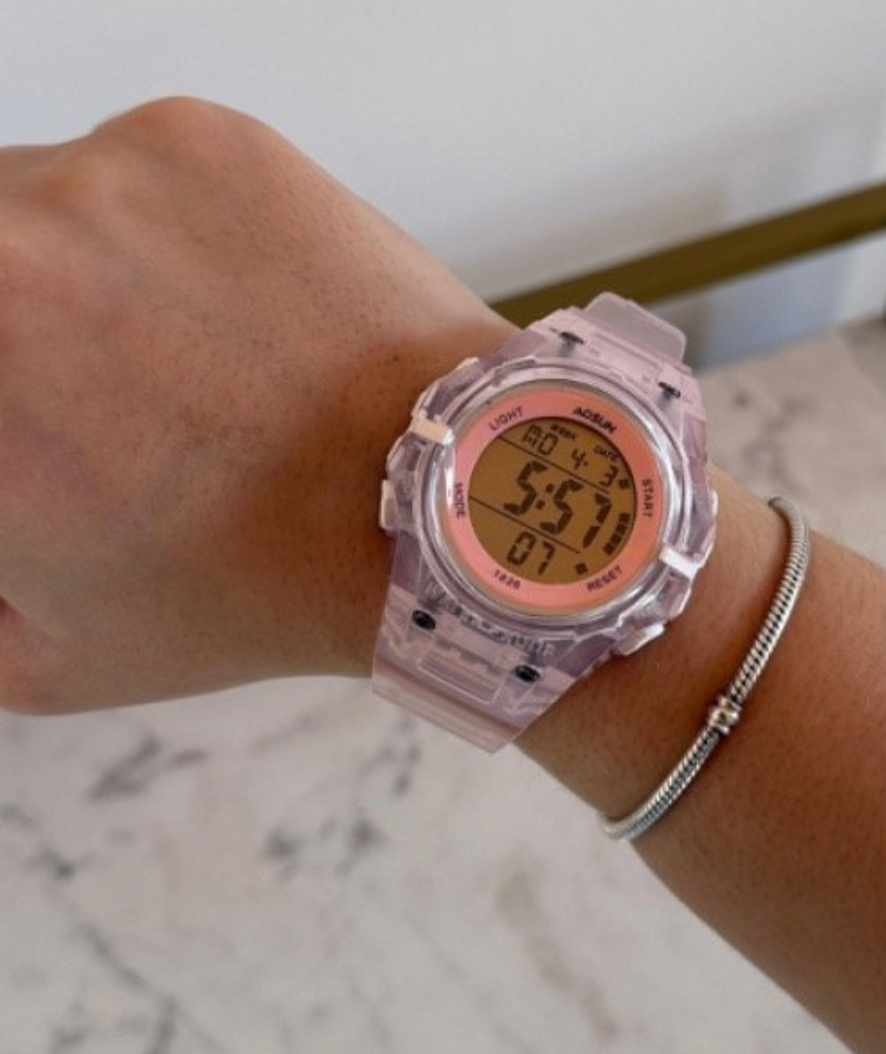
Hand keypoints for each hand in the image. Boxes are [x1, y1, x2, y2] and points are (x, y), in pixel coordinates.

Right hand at [0, 97, 511, 713]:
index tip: (33, 428)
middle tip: (82, 382)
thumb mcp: (48, 656)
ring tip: (168, 351)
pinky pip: (125, 173)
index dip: (5, 421)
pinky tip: (230, 308)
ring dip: (65, 270)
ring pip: (27, 207)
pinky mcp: (190, 141)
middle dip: (9, 331)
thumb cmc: (259, 589)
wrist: (421, 507)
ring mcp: (95, 187)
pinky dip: (155, 231)